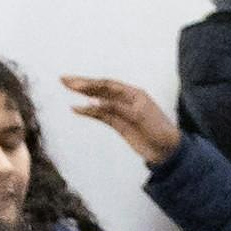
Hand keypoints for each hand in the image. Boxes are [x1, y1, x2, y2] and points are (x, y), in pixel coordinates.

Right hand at [54, 72, 184, 167]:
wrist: (167, 151)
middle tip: (64, 79)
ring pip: (98, 100)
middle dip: (82, 84)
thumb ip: (116, 108)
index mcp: (134, 94)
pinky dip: (88, 111)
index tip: (75, 84)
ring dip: (83, 94)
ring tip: (67, 87)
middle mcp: (126, 100)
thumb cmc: (158, 130)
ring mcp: (121, 112)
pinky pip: (100, 115)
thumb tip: (93, 101)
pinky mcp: (118, 124)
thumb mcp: (138, 116)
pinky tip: (76, 108)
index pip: (108, 85)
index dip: (91, 83)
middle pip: (101, 89)